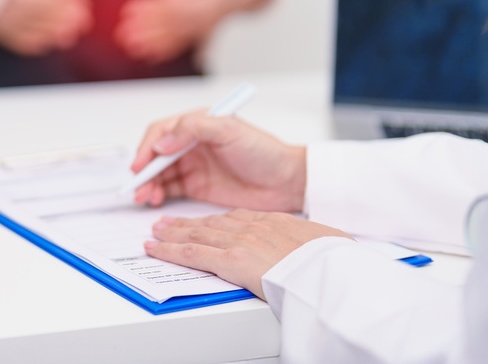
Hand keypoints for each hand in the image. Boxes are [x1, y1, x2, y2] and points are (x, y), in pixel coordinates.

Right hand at [0, 0, 92, 55]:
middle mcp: (15, 11)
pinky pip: (22, 43)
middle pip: (49, 19)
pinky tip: (47, 41)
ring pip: (38, 33)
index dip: (71, 3)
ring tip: (70, 33)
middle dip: (69, 20)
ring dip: (57, 33)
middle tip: (83, 19)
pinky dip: (37, 42)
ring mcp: (6, 24)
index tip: (82, 2)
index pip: (54, 1)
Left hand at [114, 0, 270, 63]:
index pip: (173, 9)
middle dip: (145, 29)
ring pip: (173, 37)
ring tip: (127, 45)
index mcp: (204, 2)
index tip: (130, 11)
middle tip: (122, 33)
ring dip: (149, 42)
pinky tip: (146, 54)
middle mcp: (203, 19)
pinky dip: (164, 49)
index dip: (151, 11)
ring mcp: (200, 28)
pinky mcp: (198, 33)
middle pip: (169, 25)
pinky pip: (180, 43)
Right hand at [130, 111, 305, 210]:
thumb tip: (162, 142)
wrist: (287, 182)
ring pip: (159, 174)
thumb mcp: (229, 130)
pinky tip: (156, 202)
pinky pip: (169, 190)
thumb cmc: (264, 152)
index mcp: (197, 125)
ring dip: (148, 184)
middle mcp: (191, 144)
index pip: (161, 132)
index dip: (147, 147)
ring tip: (146, 198)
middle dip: (143, 170)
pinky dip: (158, 195)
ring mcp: (193, 166)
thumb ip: (193, 129)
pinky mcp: (197, 187)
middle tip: (139, 186)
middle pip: (155, 155)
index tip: (141, 164)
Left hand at [145, 209, 350, 297]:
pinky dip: (169, 250)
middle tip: (167, 222)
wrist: (332, 269)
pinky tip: (154, 248)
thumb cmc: (333, 259)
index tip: (205, 221)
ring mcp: (239, 242)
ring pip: (196, 235)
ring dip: (172, 233)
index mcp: (273, 222)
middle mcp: (251, 228)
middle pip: (211, 224)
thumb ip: (311, 243)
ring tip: (156, 231)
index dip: (215, 220)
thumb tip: (319, 250)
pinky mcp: (230, 259)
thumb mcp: (326, 242)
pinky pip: (191, 254)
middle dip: (187, 223)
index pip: (236, 218)